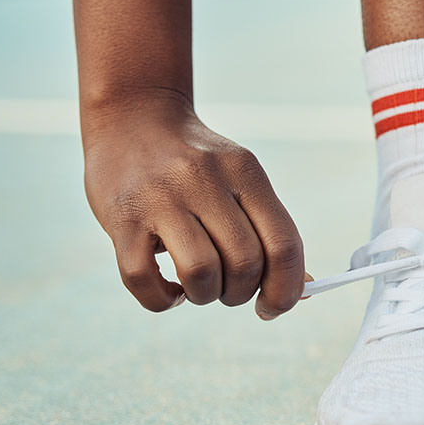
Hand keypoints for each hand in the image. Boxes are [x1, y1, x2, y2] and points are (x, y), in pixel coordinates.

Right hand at [83, 102, 305, 318]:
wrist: (131, 117)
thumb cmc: (196, 165)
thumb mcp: (241, 179)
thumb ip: (270, 230)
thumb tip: (302, 290)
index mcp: (245, 172)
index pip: (284, 244)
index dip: (287, 289)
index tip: (273, 307)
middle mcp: (205, 180)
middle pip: (245, 263)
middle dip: (242, 293)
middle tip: (227, 288)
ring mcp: (160, 198)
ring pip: (201, 274)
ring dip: (206, 296)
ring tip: (199, 288)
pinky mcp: (121, 217)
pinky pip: (144, 280)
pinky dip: (163, 301)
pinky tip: (170, 291)